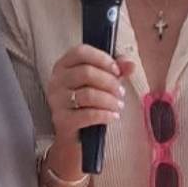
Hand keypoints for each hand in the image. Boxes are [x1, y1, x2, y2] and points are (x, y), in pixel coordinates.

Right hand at [45, 44, 133, 172]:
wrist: (74, 134)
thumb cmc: (87, 103)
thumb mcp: (100, 82)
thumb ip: (116, 70)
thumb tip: (131, 65)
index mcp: (63, 65)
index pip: (81, 52)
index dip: (102, 59)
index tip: (117, 70)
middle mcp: (56, 81)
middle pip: (86, 73)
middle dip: (110, 82)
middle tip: (121, 92)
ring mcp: (56, 100)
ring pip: (88, 94)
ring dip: (109, 100)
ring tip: (119, 105)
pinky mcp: (62, 120)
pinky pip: (88, 114)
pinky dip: (105, 115)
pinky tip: (113, 116)